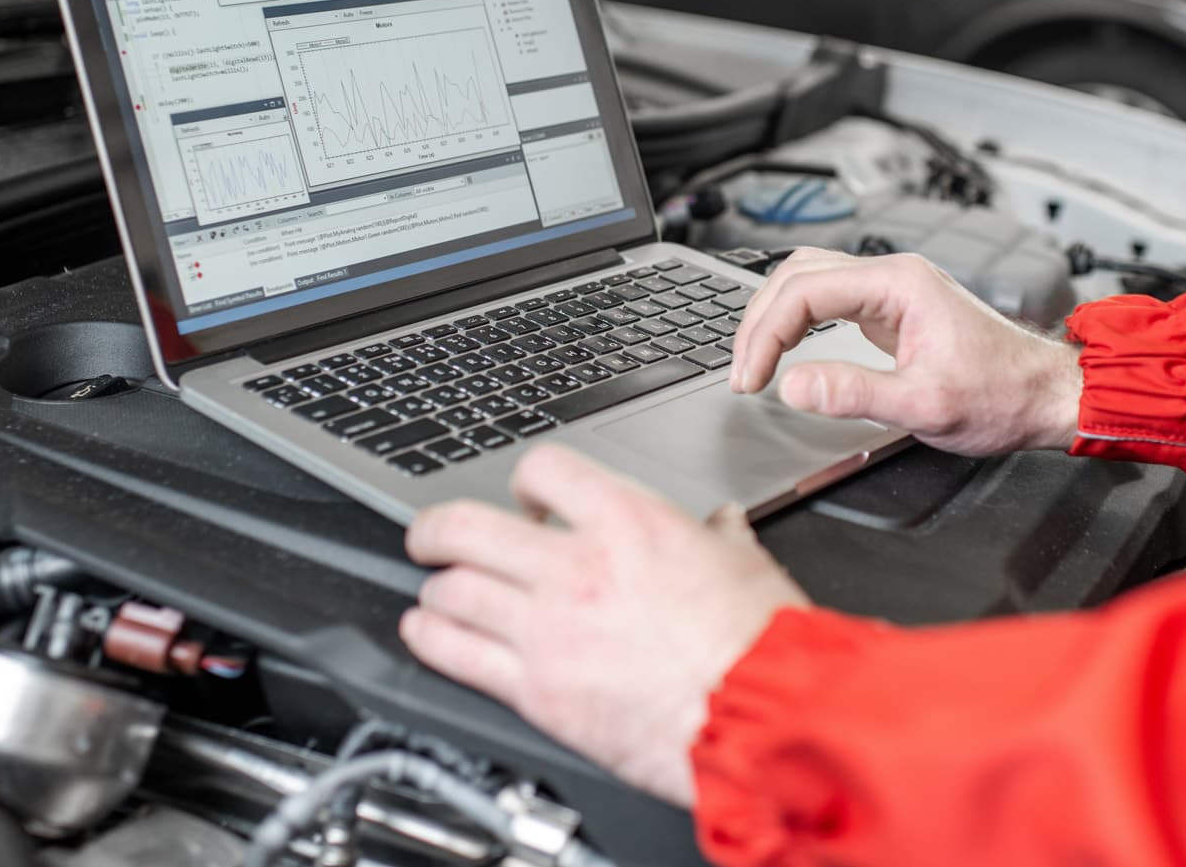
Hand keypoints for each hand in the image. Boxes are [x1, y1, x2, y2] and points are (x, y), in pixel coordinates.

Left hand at [401, 444, 806, 807]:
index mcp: (627, 521)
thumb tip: (720, 525)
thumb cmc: (760, 642)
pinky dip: (429, 638)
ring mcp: (548, 629)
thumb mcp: (744, 563)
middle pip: (466, 526)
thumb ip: (719, 537)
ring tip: (437, 589)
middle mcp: (575, 566)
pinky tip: (425, 631)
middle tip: (431, 535)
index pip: (542, 470)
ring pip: (453, 590)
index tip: (522, 500)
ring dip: (438, 587)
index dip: (525, 481)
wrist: (760, 715)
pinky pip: (458, 655)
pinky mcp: (537, 691)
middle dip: (438, 529)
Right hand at [731, 248, 1081, 456]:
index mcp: (899, 284)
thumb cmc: (1001, 396)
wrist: (1044, 395)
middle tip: (743, 373)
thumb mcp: (925, 406)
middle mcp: (893, 275)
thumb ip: (854, 393)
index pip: (804, 291)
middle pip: (797, 274)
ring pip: (808, 279)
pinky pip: (828, 297)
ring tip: (753, 360)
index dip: (765, 334)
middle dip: (759, 322)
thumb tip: (792, 385)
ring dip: (773, 315)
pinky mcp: (892, 308)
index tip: (750, 378)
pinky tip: (785, 345)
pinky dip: (796, 318)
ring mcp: (892, 289)